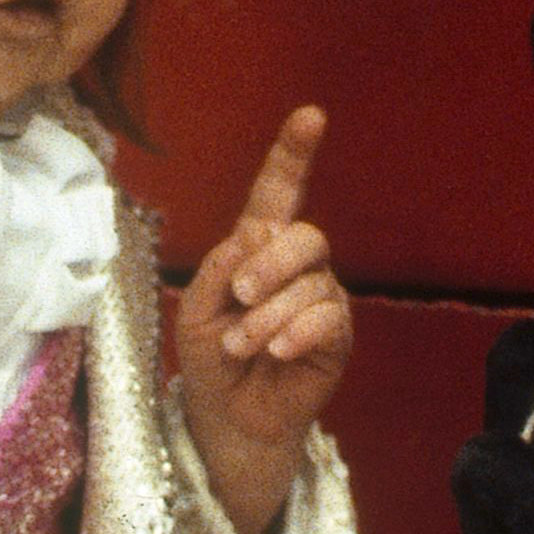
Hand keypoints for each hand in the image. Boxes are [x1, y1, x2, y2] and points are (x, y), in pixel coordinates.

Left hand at [174, 105, 354, 533]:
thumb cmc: (209, 359)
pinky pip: (327, 318)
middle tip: (238, 295)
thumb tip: (255, 236)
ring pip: (310, 284)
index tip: (310, 116)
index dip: (294, 154)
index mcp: (257, 249)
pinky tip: (276, 352)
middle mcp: (296, 267)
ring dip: (267, 316)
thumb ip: (218, 267)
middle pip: (304, 237)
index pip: (279, 193)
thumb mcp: (196, 308)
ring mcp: (321, 299)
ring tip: (240, 345)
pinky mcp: (337, 336)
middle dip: (269, 263)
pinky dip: (295, 332)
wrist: (227, 418)